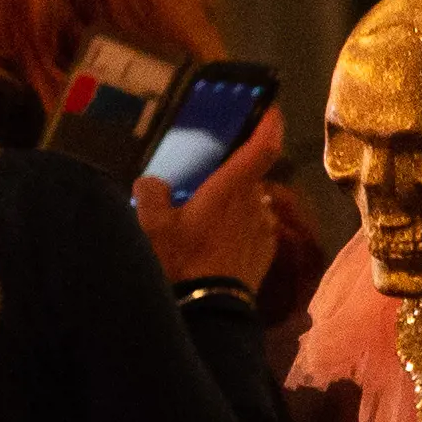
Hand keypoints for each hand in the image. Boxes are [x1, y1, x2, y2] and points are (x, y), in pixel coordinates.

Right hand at [138, 109, 288, 291]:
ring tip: (205, 221)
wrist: (209, 311)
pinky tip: (216, 244)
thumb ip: (150, 195)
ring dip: (235, 206)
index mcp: (232, 188)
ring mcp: (265, 228)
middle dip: (232, 177)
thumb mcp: (151, 227)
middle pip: (250, 178)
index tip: (271, 110)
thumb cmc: (181, 261)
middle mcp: (255, 202)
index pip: (262, 147)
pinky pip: (255, 228)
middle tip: (204, 185)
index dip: (269, 126)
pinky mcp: (267, 252)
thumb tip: (151, 182)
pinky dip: (240, 228)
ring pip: (252, 204)